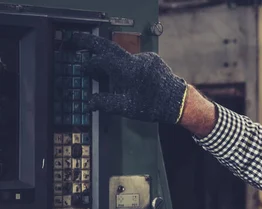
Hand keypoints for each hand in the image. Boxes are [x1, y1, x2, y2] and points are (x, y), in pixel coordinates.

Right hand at [68, 32, 187, 123]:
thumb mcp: (126, 107)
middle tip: (76, 40)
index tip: (83, 69)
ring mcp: (145, 58)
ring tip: (107, 74)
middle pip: (108, 46)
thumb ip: (105, 103)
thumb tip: (90, 102)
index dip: (89, 64)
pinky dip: (127, 67)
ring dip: (112, 62)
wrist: (178, 102)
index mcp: (127, 69)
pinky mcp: (152, 60)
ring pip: (122, 57)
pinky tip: (128, 79)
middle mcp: (136, 59)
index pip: (101, 59)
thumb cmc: (154, 105)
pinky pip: (134, 60)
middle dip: (90, 42)